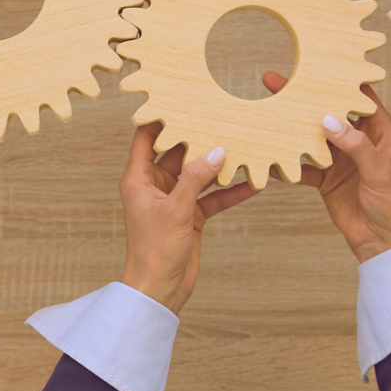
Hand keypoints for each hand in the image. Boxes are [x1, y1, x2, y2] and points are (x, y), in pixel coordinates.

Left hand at [119, 124, 258, 314]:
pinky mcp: (189, 216)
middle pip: (178, 151)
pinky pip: (211, 196)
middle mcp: (155, 185)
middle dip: (199, 138)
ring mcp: (173, 200)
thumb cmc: (154, 251)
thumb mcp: (176, 210)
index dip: (161, 117)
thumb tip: (217, 151)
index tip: (180, 99)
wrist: (159, 291)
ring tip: (242, 146)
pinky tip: (251, 183)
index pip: (146, 137)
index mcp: (139, 178)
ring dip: (218, 165)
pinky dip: (228, 191)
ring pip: (198, 174)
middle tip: (220, 118)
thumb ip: (196, 178)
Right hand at [262, 73, 390, 261]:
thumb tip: (329, 120)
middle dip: (305, 98)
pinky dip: (289, 158)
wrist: (386, 243)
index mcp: (380, 130)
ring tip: (268, 110)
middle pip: (328, 112)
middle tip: (277, 81)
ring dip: (292, 126)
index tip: (317, 65)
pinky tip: (272, 150)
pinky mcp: (326, 176)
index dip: (339, 81)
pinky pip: (303, 163)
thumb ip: (356, 145)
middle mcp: (359, 139)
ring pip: (312, 135)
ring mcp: (340, 157)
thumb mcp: (380, 171)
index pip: (358, 97)